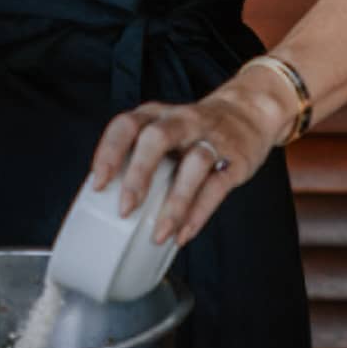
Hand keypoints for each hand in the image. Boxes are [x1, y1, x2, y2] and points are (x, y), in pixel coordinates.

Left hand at [88, 69, 295, 246]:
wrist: (248, 113)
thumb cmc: (193, 130)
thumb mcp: (163, 129)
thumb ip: (140, 153)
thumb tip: (109, 196)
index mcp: (156, 114)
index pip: (126, 125)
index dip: (109, 152)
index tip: (98, 183)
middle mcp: (181, 121)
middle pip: (157, 138)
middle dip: (139, 174)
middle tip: (125, 209)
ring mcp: (210, 138)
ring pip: (193, 165)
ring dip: (174, 202)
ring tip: (158, 233)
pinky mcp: (234, 160)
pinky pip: (216, 187)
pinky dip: (198, 213)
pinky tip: (183, 233)